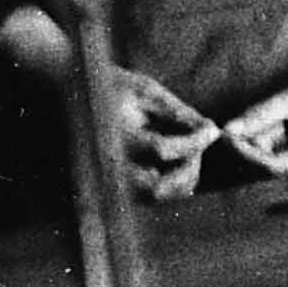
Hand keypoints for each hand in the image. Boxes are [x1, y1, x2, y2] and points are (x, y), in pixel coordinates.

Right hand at [103, 66, 226, 198]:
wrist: (74, 99)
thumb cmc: (116, 90)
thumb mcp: (145, 91)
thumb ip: (178, 112)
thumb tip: (212, 131)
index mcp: (114, 135)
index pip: (162, 150)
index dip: (195, 141)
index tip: (213, 128)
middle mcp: (108, 166)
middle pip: (159, 187)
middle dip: (189, 166)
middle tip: (200, 141)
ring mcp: (112, 181)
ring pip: (159, 196)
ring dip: (184, 177)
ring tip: (191, 148)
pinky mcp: (119, 188)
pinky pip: (155, 197)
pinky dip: (175, 182)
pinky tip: (180, 158)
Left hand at [223, 39, 287, 176]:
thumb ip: (261, 114)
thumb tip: (229, 129)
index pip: (275, 165)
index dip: (248, 153)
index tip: (227, 138)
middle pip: (271, 161)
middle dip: (248, 146)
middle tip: (223, 132)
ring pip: (271, 150)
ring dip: (253, 137)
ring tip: (234, 124)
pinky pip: (277, 140)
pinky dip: (262, 130)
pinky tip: (248, 120)